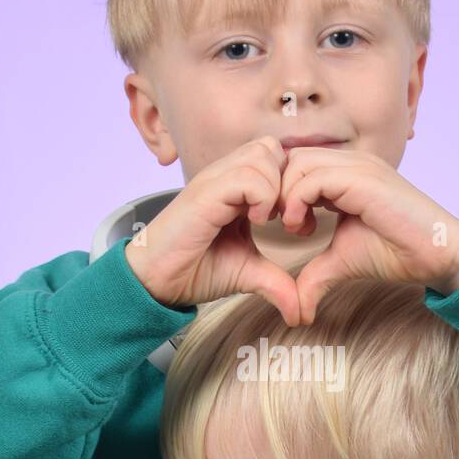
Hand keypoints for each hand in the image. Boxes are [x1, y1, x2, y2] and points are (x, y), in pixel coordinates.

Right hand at [123, 137, 301, 325]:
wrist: (157, 281)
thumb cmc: (195, 269)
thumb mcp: (248, 273)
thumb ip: (277, 282)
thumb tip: (301, 311)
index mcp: (235, 187)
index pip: (275, 158)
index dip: (291, 186)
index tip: (294, 223)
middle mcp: (224, 176)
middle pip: (271, 148)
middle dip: (287, 181)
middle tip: (286, 219)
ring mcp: (213, 181)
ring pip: (263, 155)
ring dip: (276, 189)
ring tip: (268, 221)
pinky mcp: (205, 194)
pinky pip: (247, 177)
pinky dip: (262, 198)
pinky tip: (256, 223)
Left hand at [278, 149, 458, 322]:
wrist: (437, 256)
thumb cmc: (395, 253)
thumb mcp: (342, 261)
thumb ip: (314, 274)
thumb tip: (296, 310)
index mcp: (347, 173)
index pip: (297, 163)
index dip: (281, 190)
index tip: (281, 223)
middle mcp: (352, 163)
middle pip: (293, 157)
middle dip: (277, 190)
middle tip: (281, 224)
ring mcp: (359, 167)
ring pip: (298, 163)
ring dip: (285, 197)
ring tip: (295, 228)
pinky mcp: (364, 180)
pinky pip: (313, 179)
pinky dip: (296, 202)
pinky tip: (302, 229)